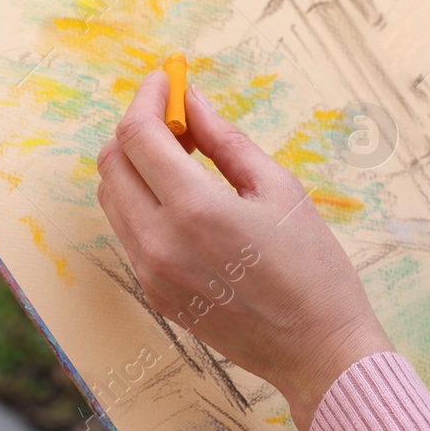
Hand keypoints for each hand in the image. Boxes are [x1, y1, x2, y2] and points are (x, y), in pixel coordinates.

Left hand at [96, 71, 393, 430]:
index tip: (167, 79)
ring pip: (112, 198)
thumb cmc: (312, 269)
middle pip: (112, 163)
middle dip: (137, 128)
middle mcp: (159, 243)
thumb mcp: (278, 189)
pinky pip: (128, 232)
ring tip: (184, 158)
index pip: (139, 135)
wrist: (316, 351)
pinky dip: (142, 202)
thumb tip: (192, 101)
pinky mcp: (154, 294)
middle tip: (179, 120)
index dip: (149, 97)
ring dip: (135, 165)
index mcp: (194, 210)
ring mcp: (150, 273)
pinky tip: (183, 199)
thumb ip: (225, 140)